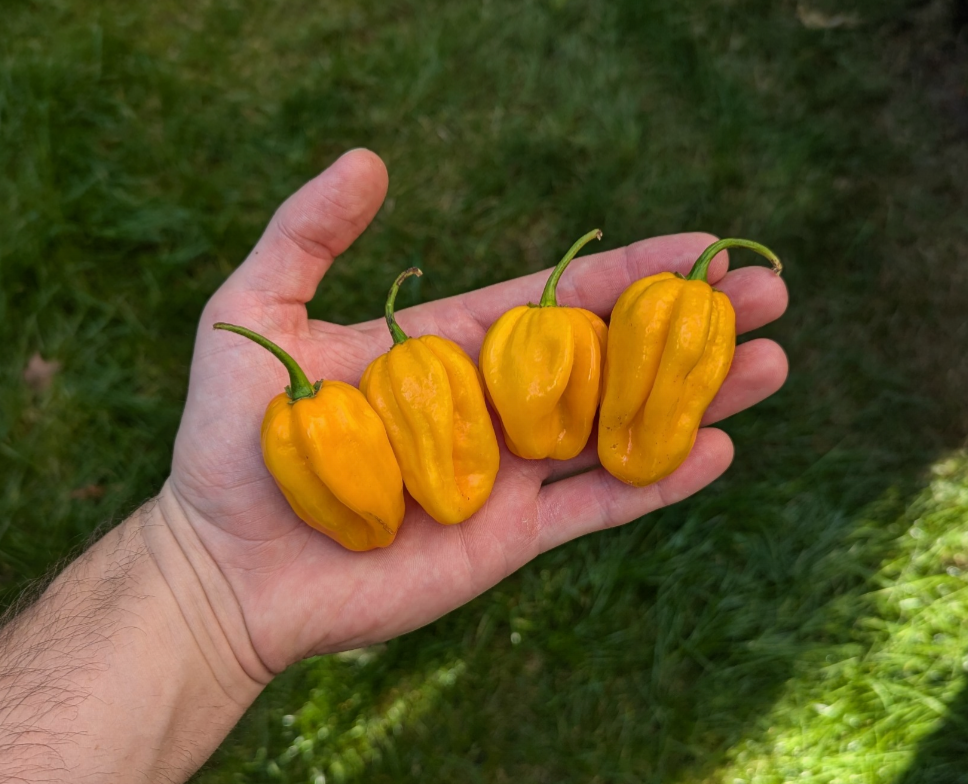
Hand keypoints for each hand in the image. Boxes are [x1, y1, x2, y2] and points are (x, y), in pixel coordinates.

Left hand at [168, 149, 788, 674]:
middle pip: (609, 358)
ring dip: (693, 399)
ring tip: (771, 366)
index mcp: (449, 348)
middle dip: (687, 327)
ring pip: (618, 428)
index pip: (558, 300)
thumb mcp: (254, 314)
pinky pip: (597, 506)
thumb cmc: (232, 444)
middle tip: (768, 298)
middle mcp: (492, 407)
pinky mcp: (511, 539)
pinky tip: (718, 453)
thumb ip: (307, 236)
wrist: (224, 567)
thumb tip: (371, 160)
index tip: (703, 249)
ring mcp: (508, 476)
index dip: (630, 272)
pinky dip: (656, 483)